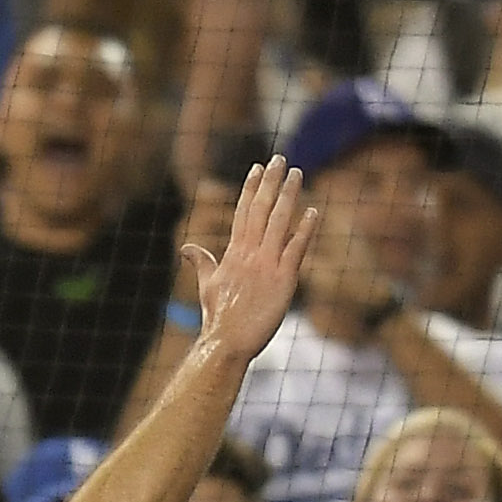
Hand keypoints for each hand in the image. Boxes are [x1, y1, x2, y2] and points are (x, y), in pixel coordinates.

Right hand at [177, 157, 318, 367]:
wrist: (227, 342)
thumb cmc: (217, 318)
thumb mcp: (206, 286)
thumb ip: (202, 263)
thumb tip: (187, 248)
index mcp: (233, 253)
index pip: (243, 213)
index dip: (251, 188)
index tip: (257, 168)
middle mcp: (249, 253)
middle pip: (261, 209)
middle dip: (270, 182)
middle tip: (279, 158)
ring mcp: (267, 265)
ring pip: (279, 222)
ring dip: (288, 195)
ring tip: (297, 173)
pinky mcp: (284, 279)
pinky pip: (297, 248)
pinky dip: (305, 228)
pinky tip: (313, 210)